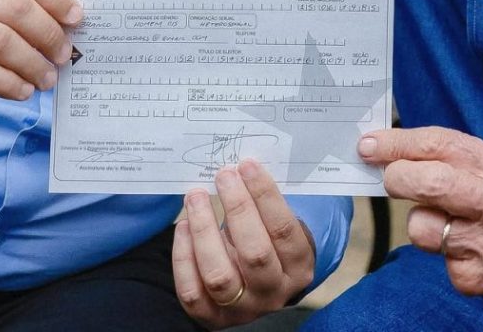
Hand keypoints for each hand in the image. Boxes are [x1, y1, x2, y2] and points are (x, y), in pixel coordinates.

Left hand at [172, 159, 314, 328]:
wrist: (261, 286)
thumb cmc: (270, 241)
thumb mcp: (279, 225)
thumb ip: (265, 203)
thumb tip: (241, 166)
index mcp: (299, 267)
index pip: (283, 230)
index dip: (264, 195)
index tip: (247, 165)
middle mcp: (273, 293)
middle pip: (254, 254)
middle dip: (237, 208)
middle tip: (223, 175)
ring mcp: (242, 309)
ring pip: (219, 275)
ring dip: (204, 229)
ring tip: (196, 196)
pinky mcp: (212, 317)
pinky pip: (191, 290)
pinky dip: (183, 255)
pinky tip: (183, 225)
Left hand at [358, 126, 482, 297]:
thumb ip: (448, 152)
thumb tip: (389, 148)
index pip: (438, 145)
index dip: (396, 144)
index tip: (369, 145)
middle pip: (427, 184)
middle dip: (396, 177)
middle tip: (392, 178)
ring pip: (421, 227)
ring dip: (422, 220)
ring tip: (445, 218)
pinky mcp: (478, 277)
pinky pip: (435, 259)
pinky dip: (442, 250)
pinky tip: (463, 244)